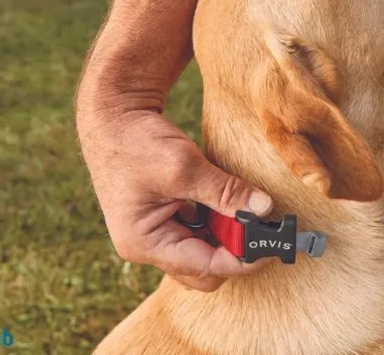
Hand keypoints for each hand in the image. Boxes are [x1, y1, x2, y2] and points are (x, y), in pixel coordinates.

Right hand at [78, 108, 273, 290]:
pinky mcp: (165, 218)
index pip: (204, 266)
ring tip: (247, 210)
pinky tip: (230, 201)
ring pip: (204, 251)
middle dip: (235, 251)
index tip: (271, 244)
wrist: (112, 115)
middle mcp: (147, 246)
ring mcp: (155, 233)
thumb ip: (225, 192)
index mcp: (144, 243)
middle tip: (261, 228)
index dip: (242, 259)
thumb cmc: (135, 141)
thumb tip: (264, 209)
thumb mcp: (184, 167)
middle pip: (204, 269)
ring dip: (228, 235)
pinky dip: (218, 221)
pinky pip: (199, 231)